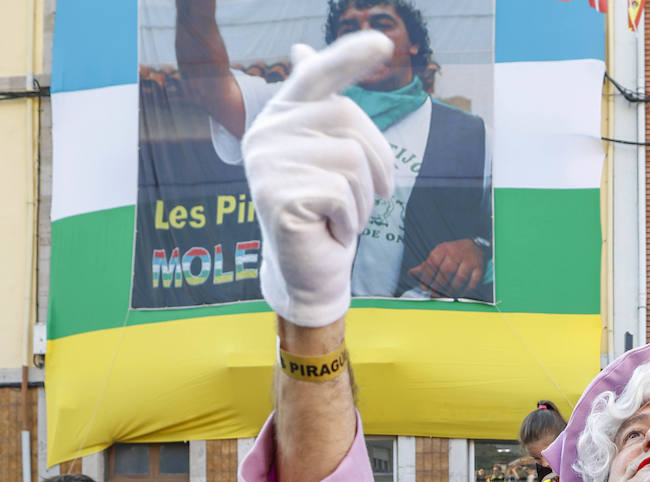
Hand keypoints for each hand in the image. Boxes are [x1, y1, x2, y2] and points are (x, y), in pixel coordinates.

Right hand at [241, 31, 395, 326]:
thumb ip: (323, 110)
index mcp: (280, 117)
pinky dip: (350, 219)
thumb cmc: (327, 214)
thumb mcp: (330, 158)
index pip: (316, 76)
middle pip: (347, 118)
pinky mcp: (277, 196)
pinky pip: (342, 194)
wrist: (308, 271)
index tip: (384, 42)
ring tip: (342, 218)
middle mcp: (265, 132)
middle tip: (368, 197)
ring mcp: (267, 163)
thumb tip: (302, 49)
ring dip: (362, 199)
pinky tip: (330, 231)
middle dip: (376, 162)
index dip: (349, 56)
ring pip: (351, 160)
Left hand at [408, 238, 485, 297]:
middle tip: (434, 296)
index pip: (433, 262)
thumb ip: (426, 265)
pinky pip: (472, 282)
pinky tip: (459, 295)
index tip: (424, 288)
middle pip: (446, 271)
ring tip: (446, 297)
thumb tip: (411, 273)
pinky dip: (465, 291)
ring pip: (459, 278)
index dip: (427, 277)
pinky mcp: (479, 267)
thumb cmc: (453, 252)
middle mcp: (456, 253)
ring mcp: (469, 260)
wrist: (475, 245)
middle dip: (439, 286)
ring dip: (452, 290)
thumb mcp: (438, 254)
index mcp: (443, 248)